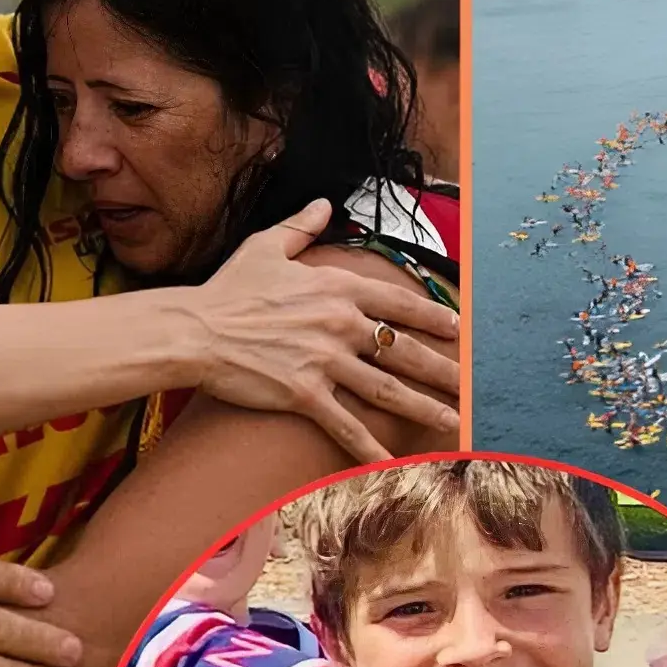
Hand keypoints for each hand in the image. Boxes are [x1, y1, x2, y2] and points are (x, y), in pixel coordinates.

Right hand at [187, 199, 460, 462]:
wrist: (196, 330)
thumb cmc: (229, 290)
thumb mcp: (267, 247)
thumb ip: (302, 227)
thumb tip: (324, 205)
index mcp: (335, 287)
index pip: (397, 302)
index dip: (432, 316)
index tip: (458, 329)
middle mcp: (338, 323)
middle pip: (403, 350)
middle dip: (442, 369)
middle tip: (470, 385)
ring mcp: (324, 361)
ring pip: (387, 389)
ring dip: (423, 408)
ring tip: (451, 421)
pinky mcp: (304, 394)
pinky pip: (346, 424)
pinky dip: (370, 445)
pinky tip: (392, 461)